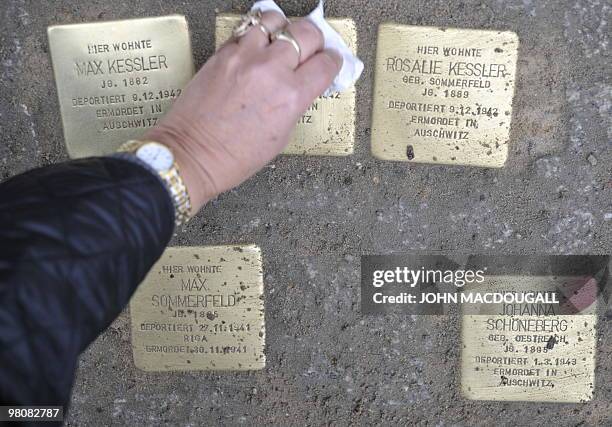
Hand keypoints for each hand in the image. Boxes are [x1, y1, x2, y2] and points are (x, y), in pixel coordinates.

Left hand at [144, 11, 342, 212]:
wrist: (193, 153)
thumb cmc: (233, 155)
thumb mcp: (282, 136)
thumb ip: (296, 103)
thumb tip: (304, 84)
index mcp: (291, 97)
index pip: (326, 64)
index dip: (332, 63)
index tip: (329, 63)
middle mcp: (270, 70)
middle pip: (307, 32)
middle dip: (315, 41)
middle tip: (311, 50)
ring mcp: (244, 57)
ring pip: (276, 19)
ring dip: (283, 30)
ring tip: (281, 42)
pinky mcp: (223, 53)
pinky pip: (247, 29)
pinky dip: (257, 35)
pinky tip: (257, 48)